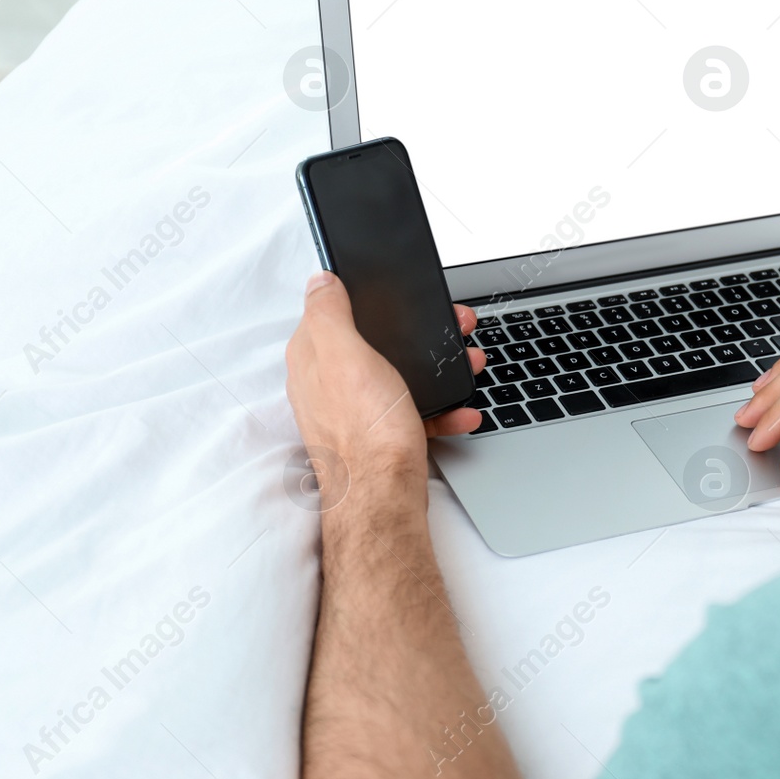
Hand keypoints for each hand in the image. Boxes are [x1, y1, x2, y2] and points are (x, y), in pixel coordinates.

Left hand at [284, 272, 485, 499]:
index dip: (372, 299)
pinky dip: (439, 410)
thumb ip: (329, 311)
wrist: (384, 499)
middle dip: (417, 337)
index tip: (405, 296)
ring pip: (399, 376)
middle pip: (375, 343)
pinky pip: (412, 412)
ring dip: (436, 370)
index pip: (335, 311)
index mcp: (313, 357)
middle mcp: (327, 384)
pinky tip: (459, 411)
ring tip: (466, 368)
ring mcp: (353, 411)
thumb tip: (319, 279)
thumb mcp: (346, 355)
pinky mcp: (378, 436)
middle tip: (452, 330)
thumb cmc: (365, 432)